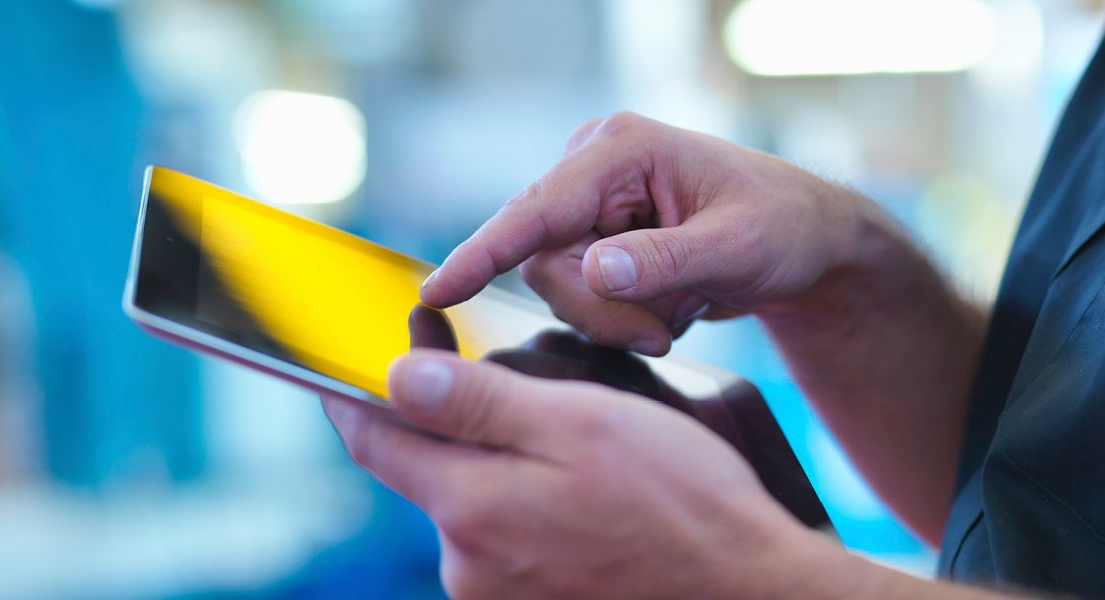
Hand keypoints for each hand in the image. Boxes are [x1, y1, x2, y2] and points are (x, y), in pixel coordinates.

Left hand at [321, 351, 816, 598]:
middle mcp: (467, 565)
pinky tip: (583, 499)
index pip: (376, 441)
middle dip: (459, 425)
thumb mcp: (581, 424)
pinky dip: (526, 507)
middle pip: (431, 472)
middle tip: (523, 391)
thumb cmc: (677, 500)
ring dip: (502, 468)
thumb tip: (396, 376)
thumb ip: (479, 403)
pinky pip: (506, 542)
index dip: (360, 393)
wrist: (743, 591)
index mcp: (471, 507)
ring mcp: (497, 596)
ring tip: (577, 454)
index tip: (362, 357)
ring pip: (474, 505)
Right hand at [420, 111, 873, 354]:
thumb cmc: (782, 229)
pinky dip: (625, 317)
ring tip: (680, 308)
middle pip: (545, 262)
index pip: (538, 208)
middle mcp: (594, 170)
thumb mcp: (737, 247)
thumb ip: (665, 260)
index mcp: (621, 149)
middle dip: (601, 311)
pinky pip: (581, 296)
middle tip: (661, 334)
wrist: (806, 244)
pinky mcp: (596, 240)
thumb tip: (593, 271)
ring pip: (560, 287)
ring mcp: (592, 207)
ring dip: (618, 318)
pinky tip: (671, 303)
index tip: (437, 290)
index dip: (485, 252)